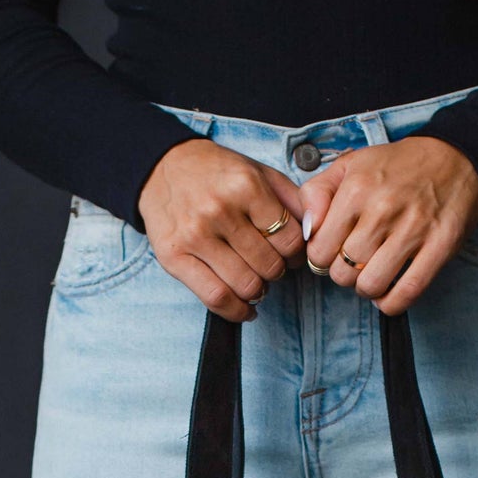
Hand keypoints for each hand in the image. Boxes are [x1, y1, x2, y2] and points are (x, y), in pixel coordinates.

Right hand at [137, 139, 306, 319]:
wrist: (162, 167)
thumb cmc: (217, 173)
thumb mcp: (258, 171)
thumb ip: (290, 200)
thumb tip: (316, 234)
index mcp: (245, 186)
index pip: (290, 240)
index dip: (296, 254)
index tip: (290, 255)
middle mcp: (220, 210)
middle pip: (270, 266)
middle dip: (276, 272)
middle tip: (269, 266)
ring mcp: (195, 236)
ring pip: (246, 286)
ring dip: (258, 291)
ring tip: (256, 283)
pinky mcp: (175, 257)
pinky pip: (216, 298)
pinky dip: (237, 311)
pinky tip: (245, 308)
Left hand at [300, 137, 477, 313]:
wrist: (453, 159)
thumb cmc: (396, 168)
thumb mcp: (349, 166)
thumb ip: (317, 193)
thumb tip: (306, 230)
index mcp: (356, 189)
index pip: (320, 251)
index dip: (323, 259)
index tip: (334, 253)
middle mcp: (383, 209)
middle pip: (343, 272)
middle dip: (344, 275)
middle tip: (355, 263)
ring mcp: (414, 229)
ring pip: (371, 285)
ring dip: (367, 289)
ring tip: (372, 275)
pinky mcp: (440, 246)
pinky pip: (407, 292)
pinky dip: (392, 303)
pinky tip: (389, 294)